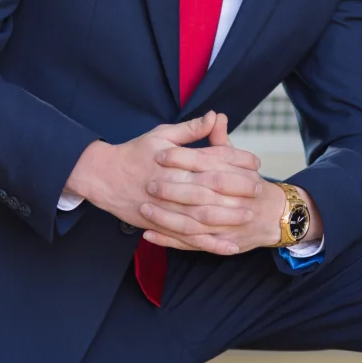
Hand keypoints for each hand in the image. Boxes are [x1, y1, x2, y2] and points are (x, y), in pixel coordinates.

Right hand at [64, 110, 262, 256]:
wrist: (103, 176)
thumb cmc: (134, 153)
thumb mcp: (161, 135)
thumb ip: (190, 129)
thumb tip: (216, 116)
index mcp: (176, 160)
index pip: (213, 158)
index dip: (237, 160)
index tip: (255, 163)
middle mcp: (173, 183)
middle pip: (211, 187)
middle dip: (237, 190)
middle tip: (258, 191)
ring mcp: (167, 207)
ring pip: (201, 215)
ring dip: (227, 218)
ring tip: (248, 218)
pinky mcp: (161, 225)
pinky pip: (189, 238)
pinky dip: (209, 243)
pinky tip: (228, 247)